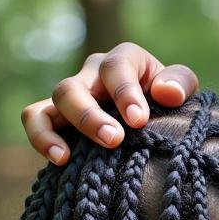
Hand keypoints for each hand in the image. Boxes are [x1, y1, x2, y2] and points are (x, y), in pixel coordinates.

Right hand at [21, 43, 198, 164]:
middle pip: (76, 86)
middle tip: (113, 140)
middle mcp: (93, 74)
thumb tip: (167, 92)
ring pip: (55, 100)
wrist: (158, 121)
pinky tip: (60, 160)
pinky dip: (41, 137)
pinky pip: (37, 118)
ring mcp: (74, 94)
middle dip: (91, 116)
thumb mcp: (181, 89)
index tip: (138, 120)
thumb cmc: (170, 102)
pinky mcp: (58, 116)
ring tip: (70, 156)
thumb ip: (180, 83)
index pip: (116, 66)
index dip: (124, 92)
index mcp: (125, 60)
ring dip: (62, 128)